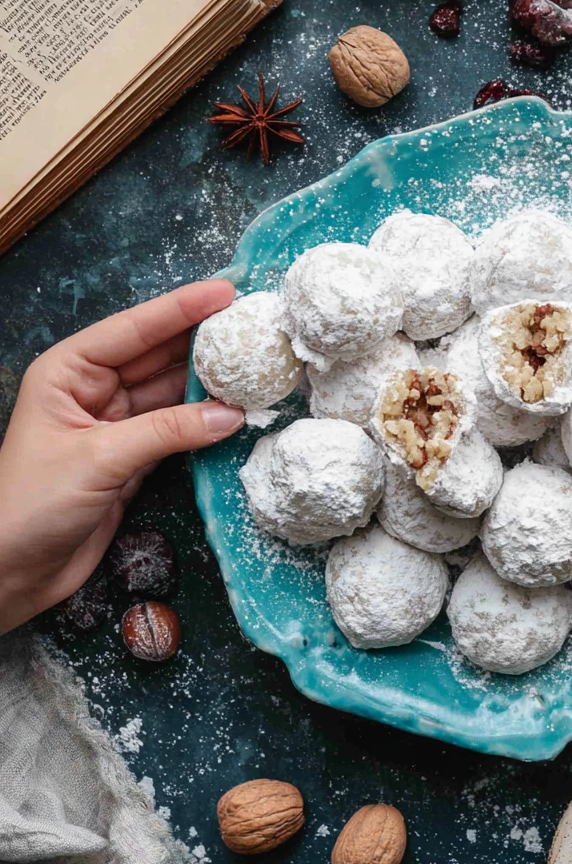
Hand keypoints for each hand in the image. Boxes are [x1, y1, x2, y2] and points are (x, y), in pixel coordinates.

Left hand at [0, 280, 242, 633]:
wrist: (10, 573)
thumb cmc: (31, 505)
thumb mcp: (99, 459)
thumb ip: (167, 432)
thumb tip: (231, 414)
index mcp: (68, 371)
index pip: (133, 329)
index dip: (181, 308)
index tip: (226, 291)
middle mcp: (92, 390)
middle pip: (156, 355)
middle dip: (202, 340)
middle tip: (251, 322)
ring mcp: (114, 424)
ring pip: (172, 392)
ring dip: (210, 383)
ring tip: (255, 364)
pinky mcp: (131, 458)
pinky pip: (176, 429)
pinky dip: (205, 421)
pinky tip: (235, 409)